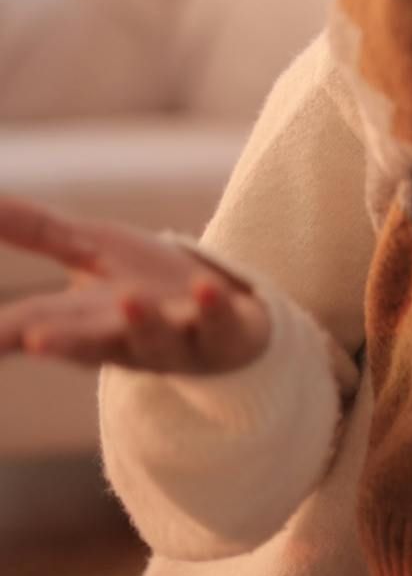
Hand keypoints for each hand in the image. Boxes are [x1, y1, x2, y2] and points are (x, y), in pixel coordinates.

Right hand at [0, 194, 268, 373]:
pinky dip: (212, 307)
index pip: (33, 327)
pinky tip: (206, 286)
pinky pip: (219, 324)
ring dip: (142, 321)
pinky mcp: (222, 334)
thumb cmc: (145, 283)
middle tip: (35, 338)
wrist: (225, 317)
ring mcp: (175, 340)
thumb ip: (39, 232)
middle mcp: (123, 339)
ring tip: (131, 298)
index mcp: (81, 323)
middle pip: (89, 343)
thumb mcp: (91, 251)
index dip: (5, 334)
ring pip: (155, 338)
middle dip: (63, 342)